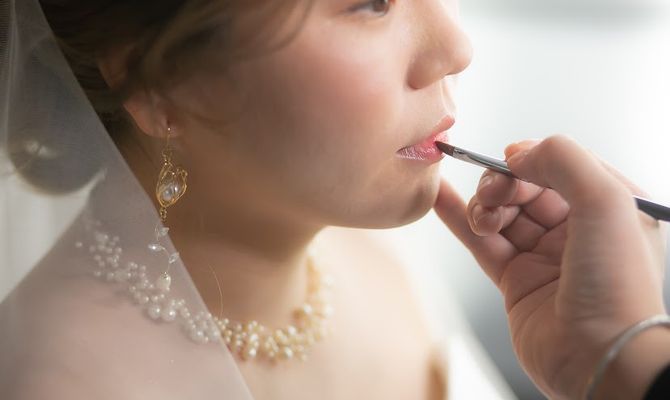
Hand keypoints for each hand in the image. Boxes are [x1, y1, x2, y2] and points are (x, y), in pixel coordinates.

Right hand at [433, 135, 666, 398]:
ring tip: (484, 217)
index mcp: (612, 208)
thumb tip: (518, 154)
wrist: (598, 359)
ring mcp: (544, 257)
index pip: (562, 166)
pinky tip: (439, 197)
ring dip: (484, 205)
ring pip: (502, 212)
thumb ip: (563, 160)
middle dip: (504, 183)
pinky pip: (482, 242)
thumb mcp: (607, 202)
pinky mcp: (516, 281)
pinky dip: (459, 218)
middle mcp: (578, 230)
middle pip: (527, 187)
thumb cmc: (617, 287)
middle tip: (495, 192)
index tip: (510, 161)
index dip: (532, 158)